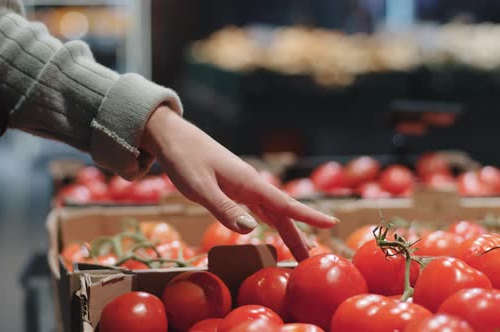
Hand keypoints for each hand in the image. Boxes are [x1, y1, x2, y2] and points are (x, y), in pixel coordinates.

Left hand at [141, 106, 338, 260]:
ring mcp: (243, 184)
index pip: (284, 203)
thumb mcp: (200, 188)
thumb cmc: (184, 159)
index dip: (308, 216)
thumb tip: (251, 230)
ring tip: (301, 248)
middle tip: (313, 257)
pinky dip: (269, 220)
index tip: (332, 224)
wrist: (173, 137)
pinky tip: (273, 228)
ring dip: (287, 229)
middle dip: (299, 234)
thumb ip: (225, 208)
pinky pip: (258, 207)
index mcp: (248, 182)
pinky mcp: (233, 186)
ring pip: (271, 211)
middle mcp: (250, 183)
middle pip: (281, 212)